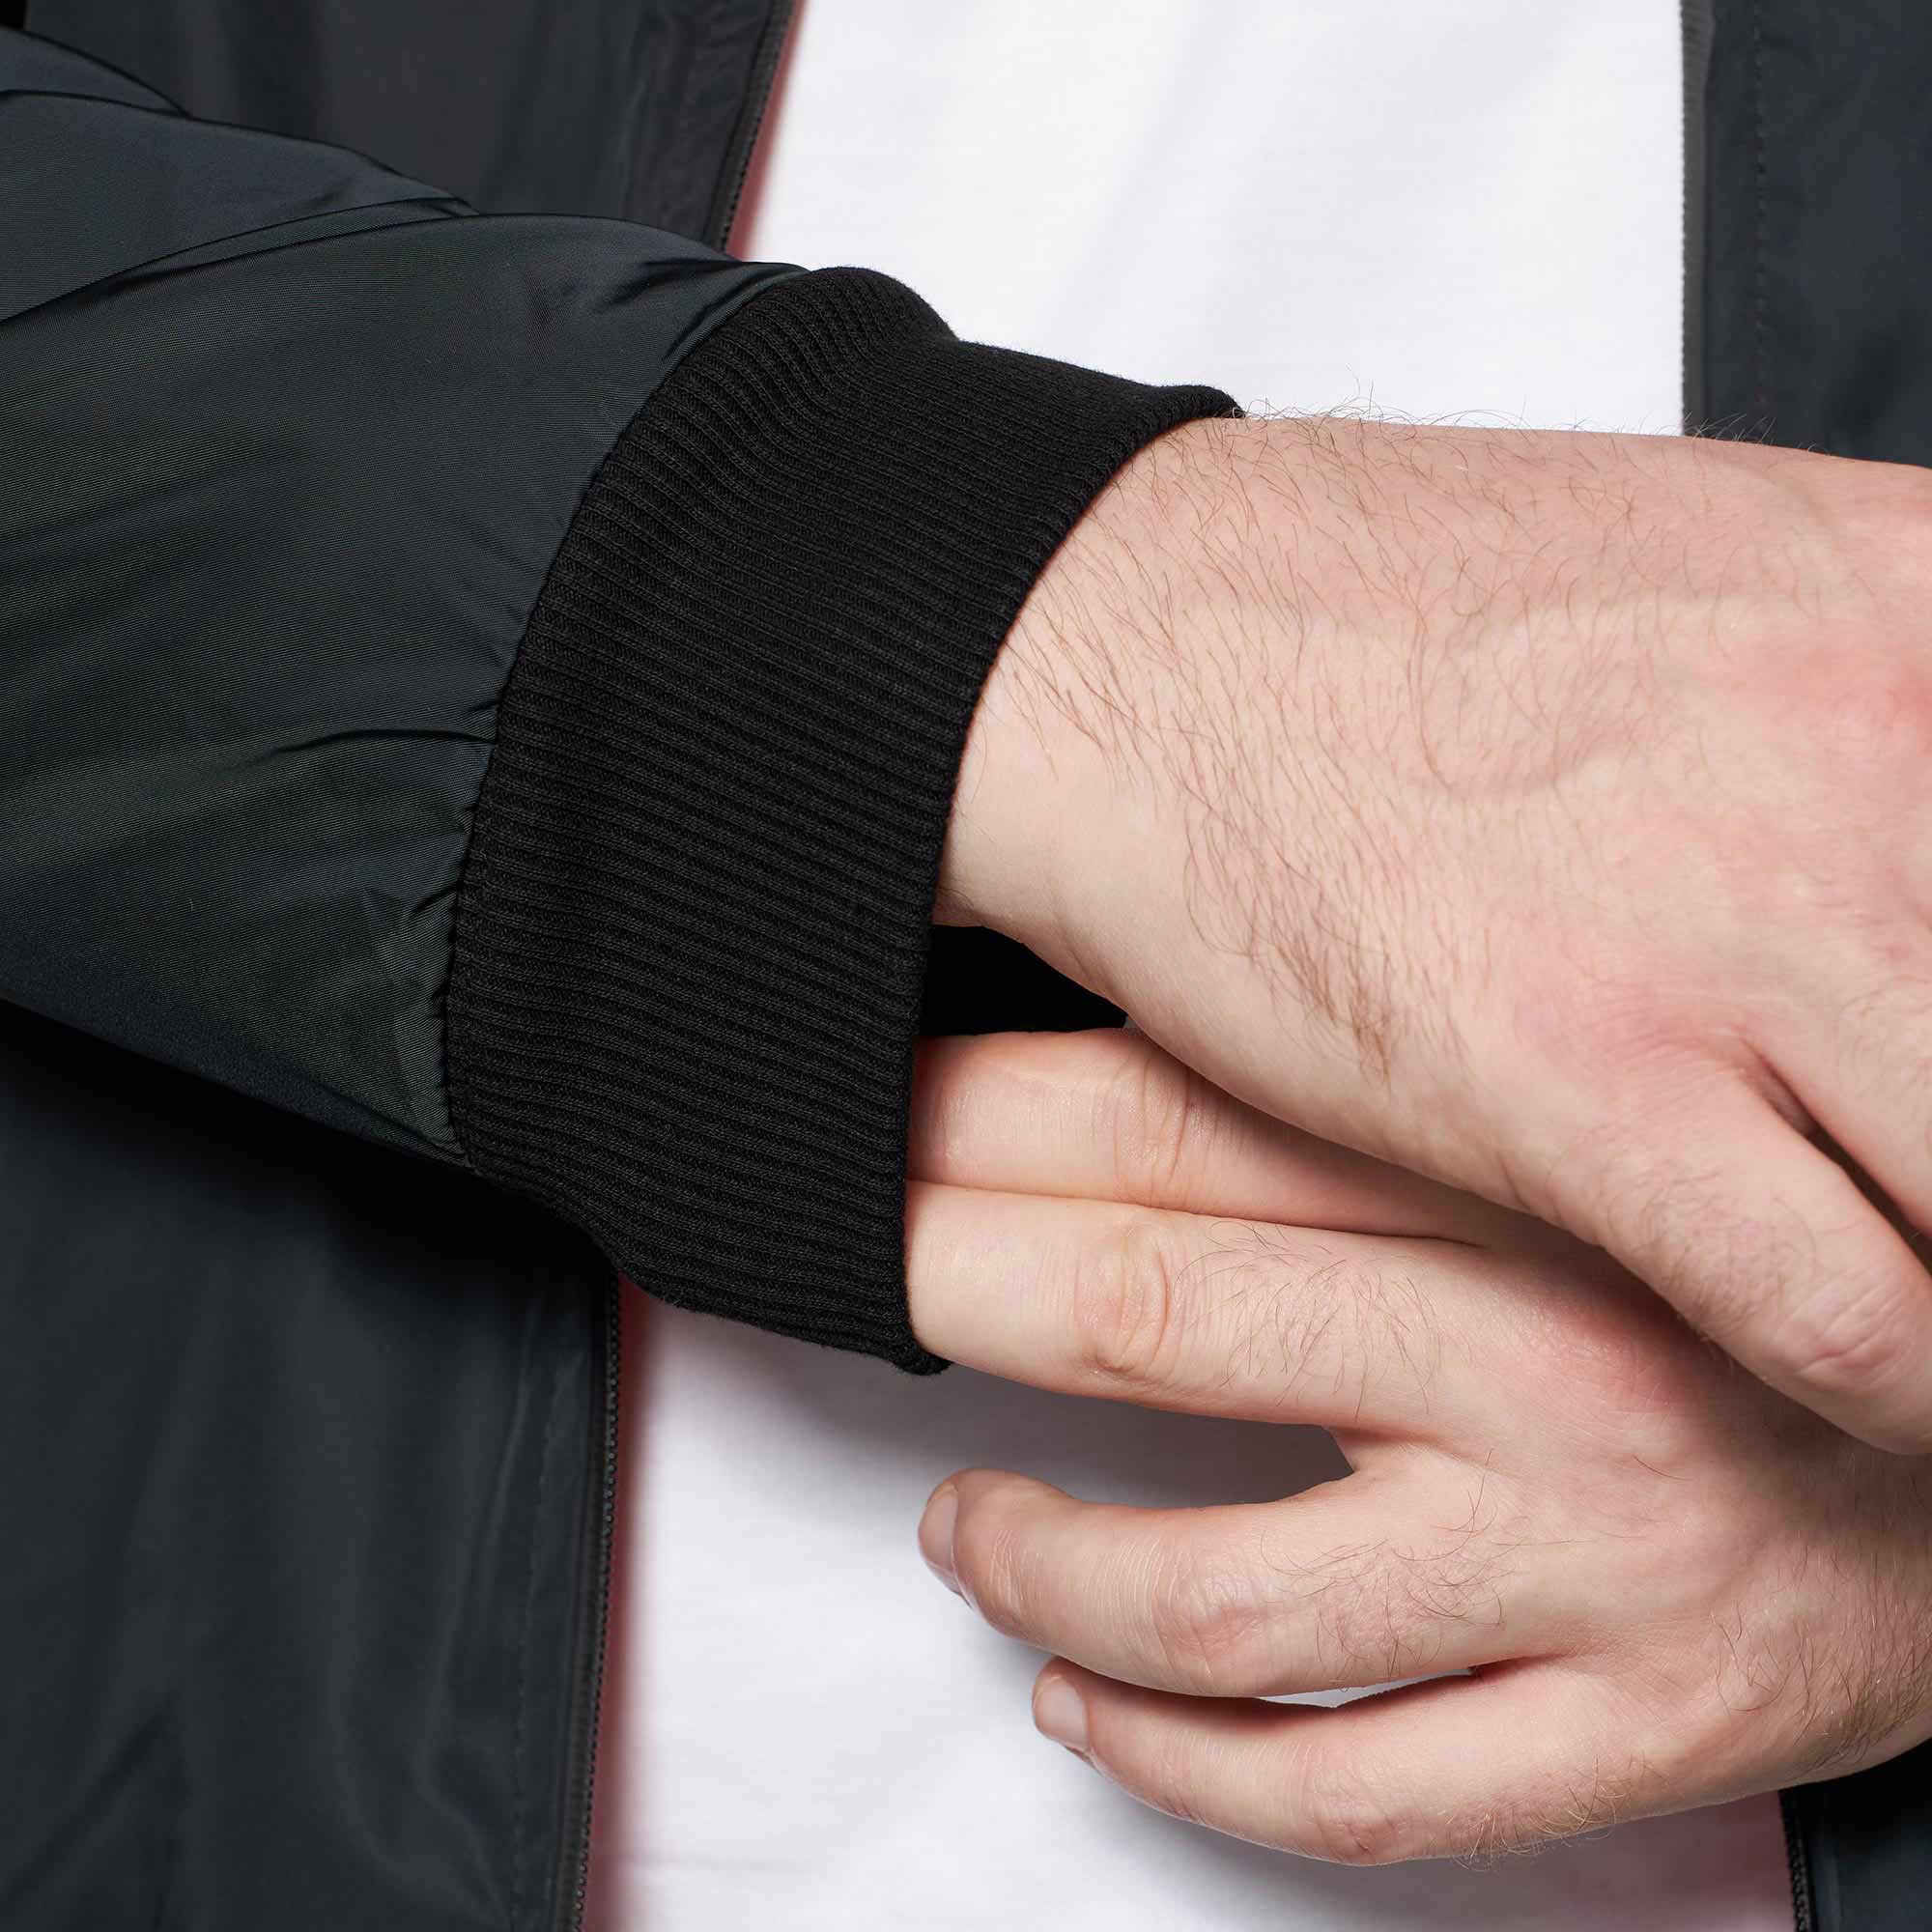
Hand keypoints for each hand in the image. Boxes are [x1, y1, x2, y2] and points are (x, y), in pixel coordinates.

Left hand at [904, 1026, 1931, 1860]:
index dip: (983, 1118)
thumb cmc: (1782, 1252)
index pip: (1176, 1122)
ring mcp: (1589, 1561)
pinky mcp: (1649, 1725)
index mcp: (1533, 1174)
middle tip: (856, 1271)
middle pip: (1154, 1313)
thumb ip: (1410, 1073)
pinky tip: (1086, 1710)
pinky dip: (1185, 1765)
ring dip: (1040, 1559)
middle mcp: (1551, 1359)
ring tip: (960, 1527)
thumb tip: (1172, 1003)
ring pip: (1221, 1595)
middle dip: (954, 1290)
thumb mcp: (1612, 1103)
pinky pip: (1363, 1788)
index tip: (871, 1113)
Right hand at [937, 414, 1931, 1448]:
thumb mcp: (1720, 576)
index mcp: (1931, 617)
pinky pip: (1847, 1317)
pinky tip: (1877, 1394)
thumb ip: (1898, 694)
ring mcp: (1746, 928)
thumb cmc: (1376, 617)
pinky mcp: (1586, 1083)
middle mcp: (1883, 761)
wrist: (1126, 646)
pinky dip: (1898, 1393)